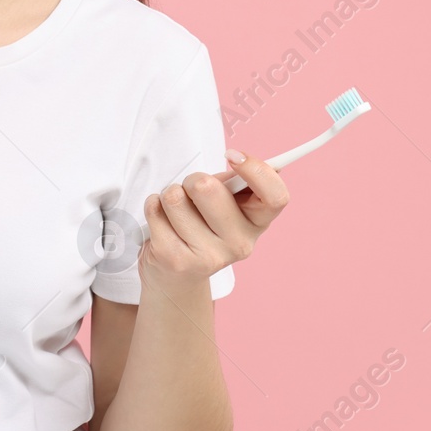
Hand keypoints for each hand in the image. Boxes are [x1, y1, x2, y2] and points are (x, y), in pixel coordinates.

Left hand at [138, 149, 289, 299]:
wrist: (176, 275)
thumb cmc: (202, 225)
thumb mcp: (224, 203)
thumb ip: (232, 183)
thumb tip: (239, 158)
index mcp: (257, 223)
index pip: (276, 196)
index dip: (256, 170)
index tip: (233, 155)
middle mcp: (240, 244)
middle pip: (206, 187)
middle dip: (192, 180)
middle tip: (192, 191)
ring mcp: (209, 256)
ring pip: (174, 197)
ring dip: (169, 195)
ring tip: (176, 212)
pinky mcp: (176, 261)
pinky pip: (155, 210)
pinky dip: (153, 208)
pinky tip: (163, 223)